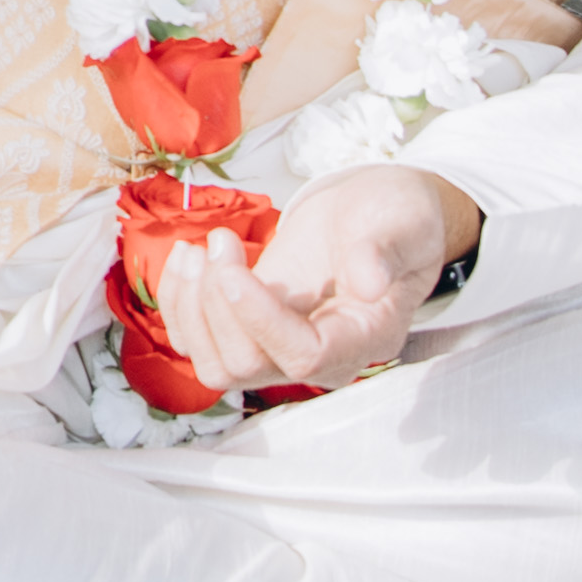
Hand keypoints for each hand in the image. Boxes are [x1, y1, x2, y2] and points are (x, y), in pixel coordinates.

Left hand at [154, 162, 480, 398]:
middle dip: (218, 305)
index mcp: (364, 336)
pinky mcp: (249, 329)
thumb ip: (384, 251)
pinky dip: (179, 303)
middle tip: (219, 242)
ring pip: (216, 364)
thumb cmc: (395, 217)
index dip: (261, 322)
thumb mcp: (402, 221)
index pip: (304, 357)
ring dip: (191, 309)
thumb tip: (370, 282)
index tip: (233, 272)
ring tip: (195, 249)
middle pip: (247, 365)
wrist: (375, 215)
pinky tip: (186, 255)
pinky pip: (199, 341)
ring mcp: (280, 347)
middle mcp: (320, 356)